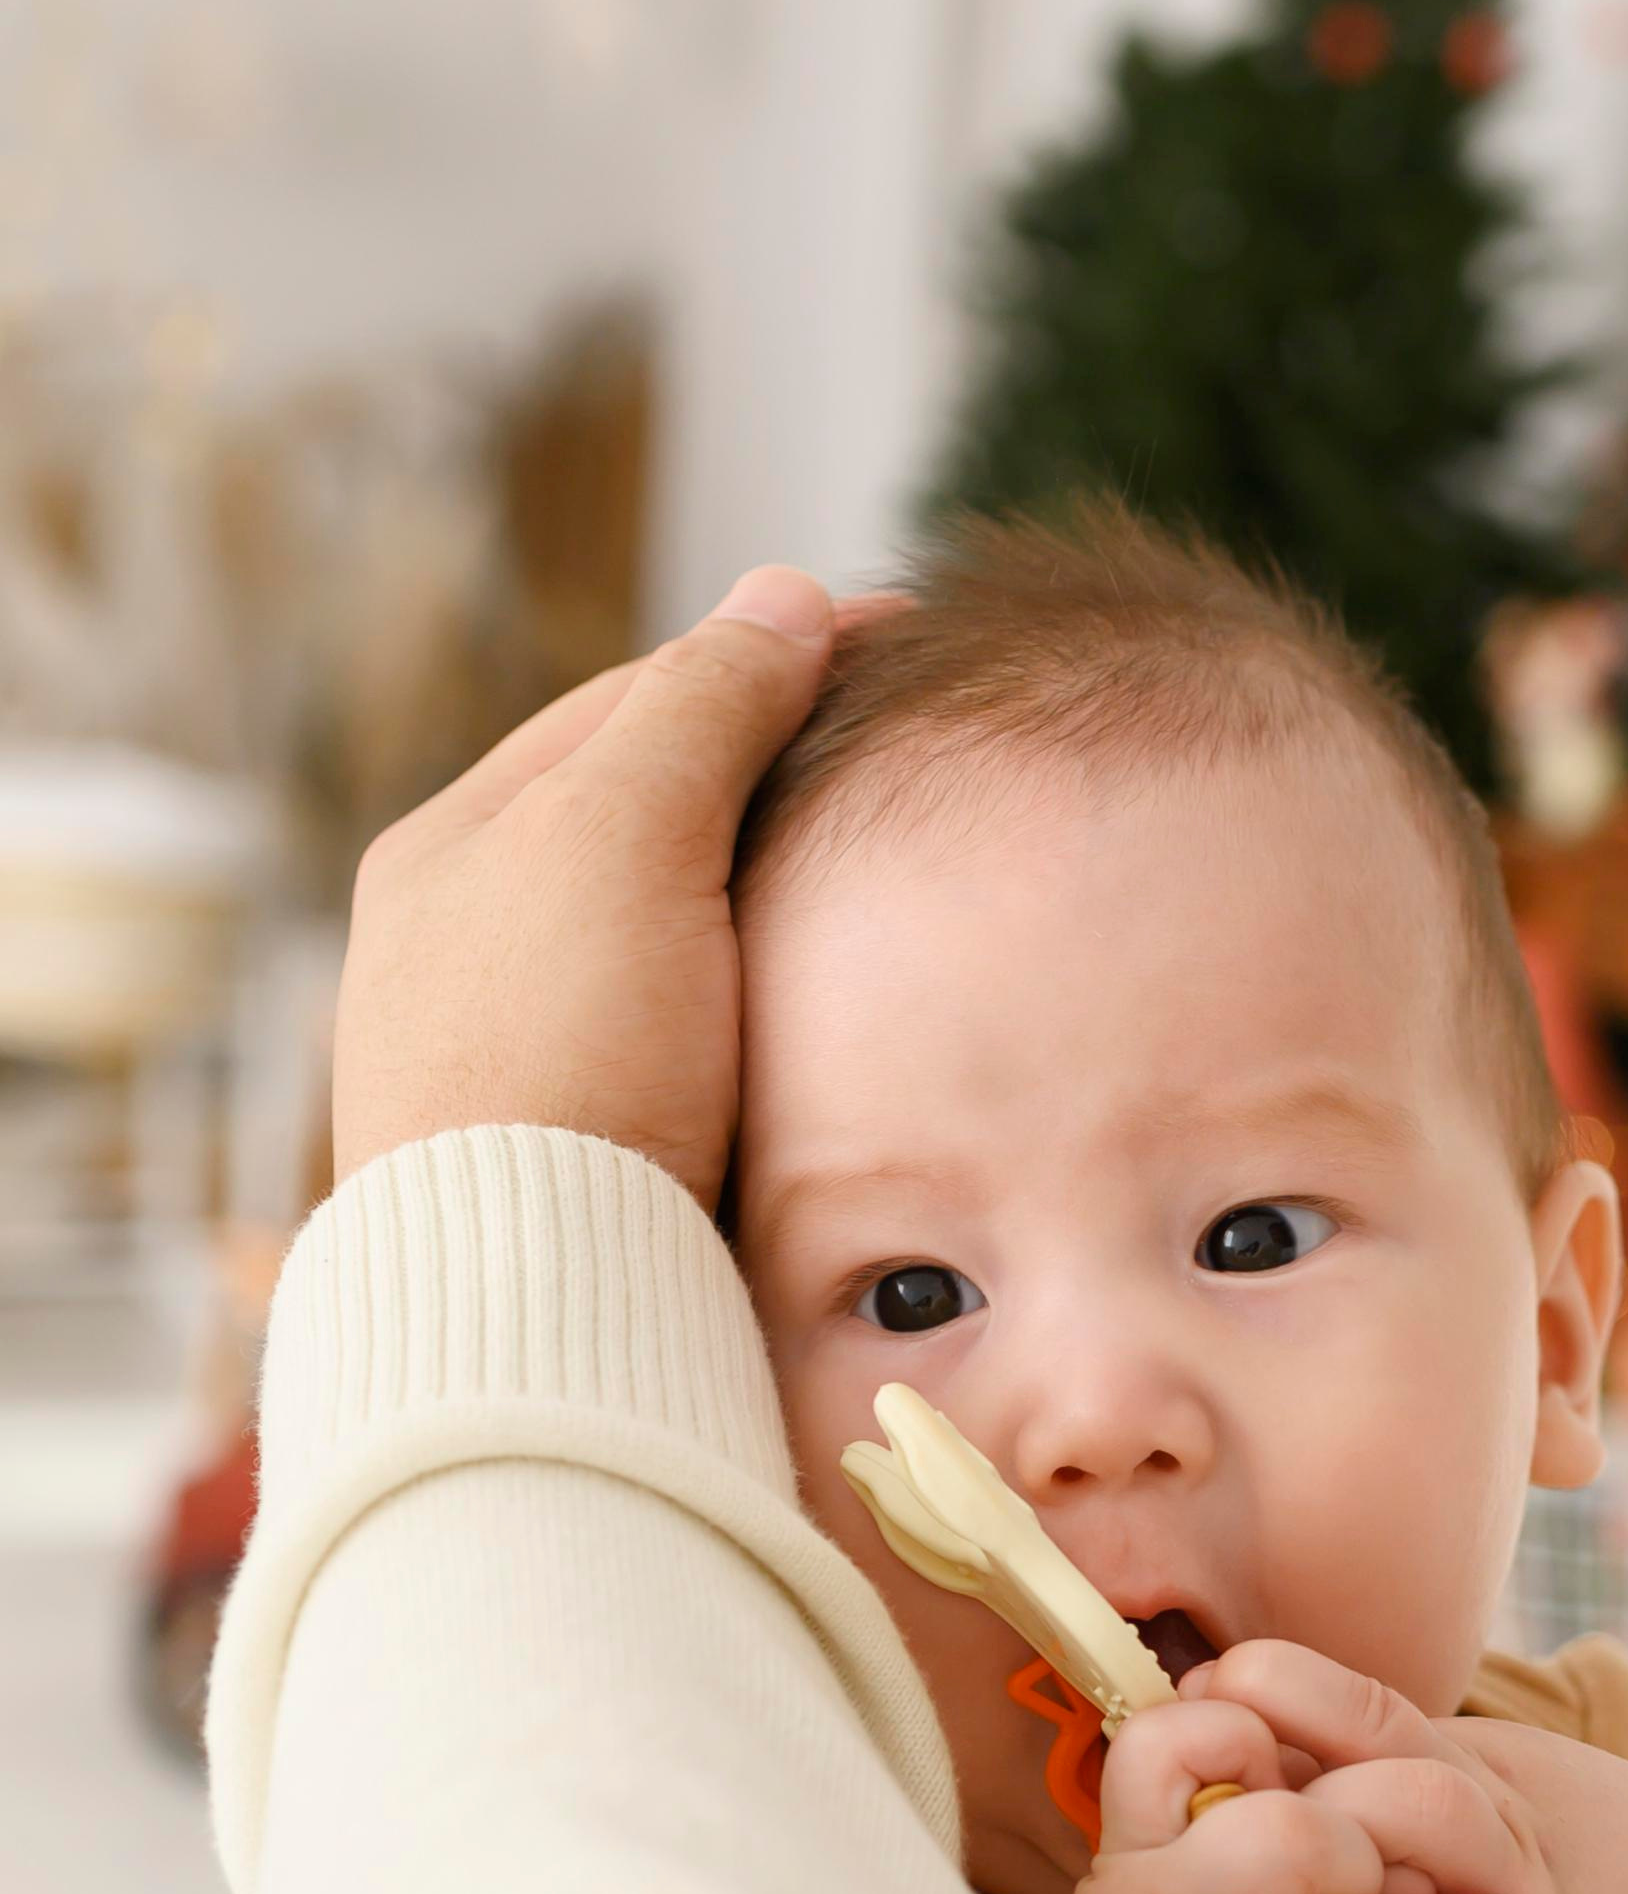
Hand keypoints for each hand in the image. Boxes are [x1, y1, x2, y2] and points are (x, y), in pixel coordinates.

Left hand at [334, 569, 853, 1210]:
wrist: (536, 1300)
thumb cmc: (564, 1051)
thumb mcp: (627, 833)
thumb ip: (707, 703)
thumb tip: (783, 593)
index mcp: (451, 850)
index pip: (632, 702)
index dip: (768, 658)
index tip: (898, 640)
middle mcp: (471, 948)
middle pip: (653, 818)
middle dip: (777, 776)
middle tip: (911, 750)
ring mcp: (529, 1058)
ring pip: (681, 933)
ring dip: (781, 895)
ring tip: (899, 871)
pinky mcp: (591, 1155)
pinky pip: (699, 1036)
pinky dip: (774, 998)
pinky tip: (847, 1007)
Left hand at [1189, 1644, 1627, 1893]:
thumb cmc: (1547, 1878)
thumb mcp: (1468, 1808)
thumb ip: (1372, 1783)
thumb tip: (1240, 1745)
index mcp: (1455, 1762)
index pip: (1360, 1701)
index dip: (1278, 1687)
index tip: (1202, 1687)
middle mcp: (1487, 1802)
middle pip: (1387, 1741)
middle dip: (1299, 1748)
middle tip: (1221, 1784)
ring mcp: (1527, 1879)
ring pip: (1440, 1814)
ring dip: (1364, 1833)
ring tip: (1298, 1869)